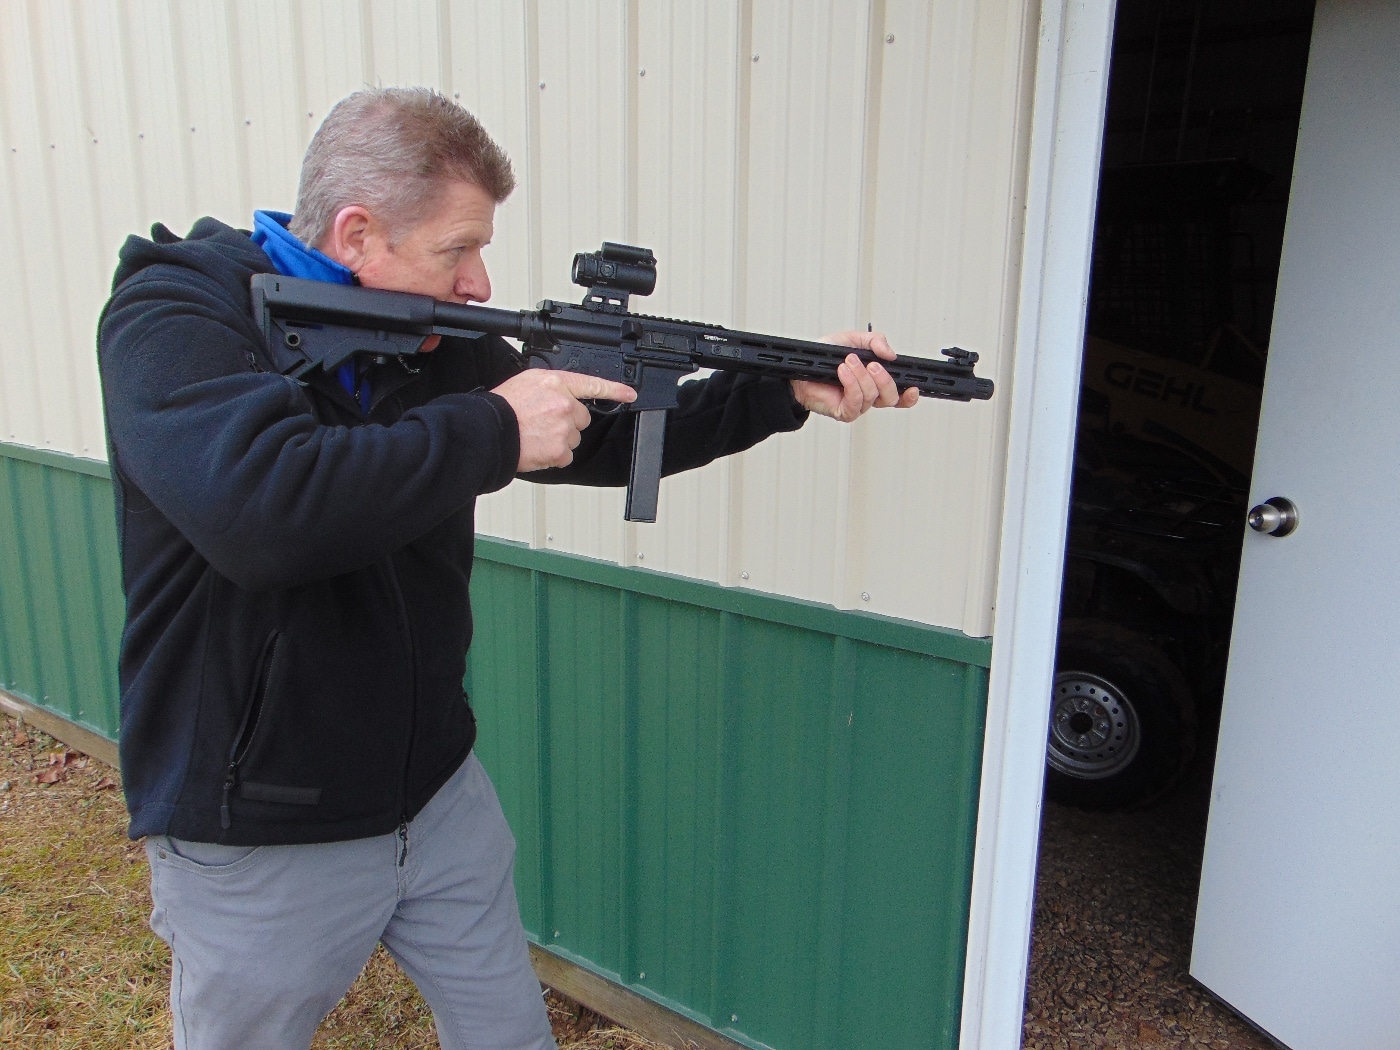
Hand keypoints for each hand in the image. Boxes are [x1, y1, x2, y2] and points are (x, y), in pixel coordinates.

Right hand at [492, 370, 637, 470]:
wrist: (489, 431)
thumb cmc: (502, 407)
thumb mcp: (527, 382)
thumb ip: (551, 387)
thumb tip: (561, 394)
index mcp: (556, 383)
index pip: (592, 384)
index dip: (615, 389)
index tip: (630, 394)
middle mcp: (564, 404)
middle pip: (582, 418)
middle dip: (567, 422)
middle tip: (543, 422)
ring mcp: (563, 428)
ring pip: (574, 438)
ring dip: (560, 439)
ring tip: (536, 435)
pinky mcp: (560, 450)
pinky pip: (565, 456)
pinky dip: (554, 456)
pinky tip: (537, 448)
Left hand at [790, 331, 919, 420]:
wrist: (801, 369)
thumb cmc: (825, 357)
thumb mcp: (852, 340)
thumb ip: (874, 341)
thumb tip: (890, 353)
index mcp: (875, 381)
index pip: (900, 394)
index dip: (910, 395)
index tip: (914, 387)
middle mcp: (869, 396)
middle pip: (891, 397)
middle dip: (884, 378)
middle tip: (872, 364)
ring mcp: (857, 405)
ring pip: (873, 396)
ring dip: (861, 375)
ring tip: (848, 361)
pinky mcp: (844, 412)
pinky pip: (856, 401)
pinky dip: (851, 383)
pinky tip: (842, 372)